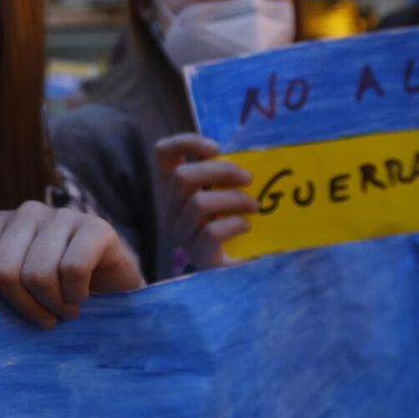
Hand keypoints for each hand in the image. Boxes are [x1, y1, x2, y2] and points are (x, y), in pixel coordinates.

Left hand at [0, 201, 142, 339]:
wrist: (116, 291)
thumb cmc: (57, 294)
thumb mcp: (15, 294)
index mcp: (0, 224)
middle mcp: (27, 213)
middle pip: (4, 270)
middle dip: (23, 307)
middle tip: (45, 318)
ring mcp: (63, 215)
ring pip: (37, 273)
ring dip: (53, 305)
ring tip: (66, 309)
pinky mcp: (96, 226)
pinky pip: (73, 268)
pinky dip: (76, 294)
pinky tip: (83, 295)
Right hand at [155, 134, 257, 271]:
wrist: (246, 274)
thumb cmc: (239, 229)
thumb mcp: (229, 196)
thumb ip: (229, 177)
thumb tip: (250, 155)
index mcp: (178, 191)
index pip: (163, 155)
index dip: (186, 143)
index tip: (215, 148)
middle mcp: (173, 211)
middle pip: (182, 177)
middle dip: (220, 171)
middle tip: (248, 179)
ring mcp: (183, 235)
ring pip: (198, 204)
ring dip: (233, 199)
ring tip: (255, 206)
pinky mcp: (199, 257)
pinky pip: (211, 232)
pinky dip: (234, 224)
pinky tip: (246, 227)